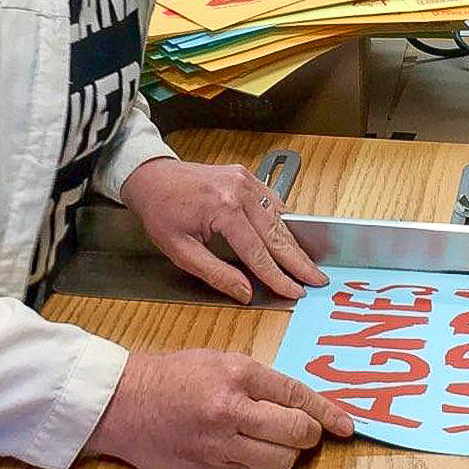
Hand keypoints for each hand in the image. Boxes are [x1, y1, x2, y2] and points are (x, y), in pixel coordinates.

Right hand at [83, 349, 354, 468]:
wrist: (121, 402)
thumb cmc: (170, 375)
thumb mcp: (216, 361)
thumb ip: (256, 381)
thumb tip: (298, 404)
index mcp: (237, 374)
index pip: (296, 396)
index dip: (327, 413)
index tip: (346, 427)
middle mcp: (232, 409)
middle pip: (296, 434)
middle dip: (309, 435)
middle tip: (304, 432)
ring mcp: (220, 444)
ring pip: (280, 461)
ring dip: (287, 454)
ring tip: (275, 442)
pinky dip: (261, 465)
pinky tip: (251, 452)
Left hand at [120, 158, 327, 303]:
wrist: (151, 177)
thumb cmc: (161, 212)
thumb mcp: (180, 251)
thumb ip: (216, 273)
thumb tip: (245, 292)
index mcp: (224, 209)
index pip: (258, 252)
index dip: (277, 276)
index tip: (294, 291)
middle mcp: (240, 191)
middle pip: (276, 234)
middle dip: (298, 261)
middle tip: (316, 279)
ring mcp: (246, 180)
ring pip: (279, 218)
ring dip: (293, 243)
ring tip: (307, 265)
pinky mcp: (246, 176)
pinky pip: (272, 203)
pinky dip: (282, 223)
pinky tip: (290, 239)